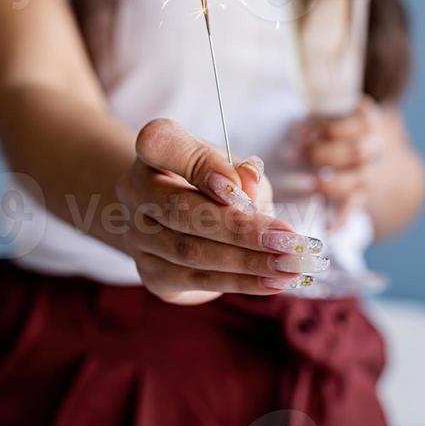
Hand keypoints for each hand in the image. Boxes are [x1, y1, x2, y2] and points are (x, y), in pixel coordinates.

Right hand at [115, 118, 328, 304]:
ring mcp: (137, 235)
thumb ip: (242, 173)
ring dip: (246, 261)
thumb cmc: (210, 183)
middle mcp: (135, 190)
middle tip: (287, 240)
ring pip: (190, 251)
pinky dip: (240, 282)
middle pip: (180, 209)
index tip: (237, 185)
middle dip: (238, 228)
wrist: (173, 220)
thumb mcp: (232, 167)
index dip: (198, 164)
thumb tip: (250, 184)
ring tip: (289, 265)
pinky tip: (273, 282)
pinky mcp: (151, 273)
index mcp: (154, 151)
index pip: (161, 143)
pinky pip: (196, 280)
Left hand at [287, 96, 383, 231]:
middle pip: (355, 152)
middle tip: (289, 154)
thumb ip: (315, 111)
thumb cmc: (335, 126)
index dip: (326, 128)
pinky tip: (328, 226)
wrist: (372, 152)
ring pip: (355, 181)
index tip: (297, 131)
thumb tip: (279, 104)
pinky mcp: (362, 195)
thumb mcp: (332, 109)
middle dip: (320, 153)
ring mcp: (370, 173)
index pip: (354, 122)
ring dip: (326, 183)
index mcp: (368, 120)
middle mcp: (374, 147)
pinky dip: (342, 218)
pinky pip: (354, 208)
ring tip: (301, 184)